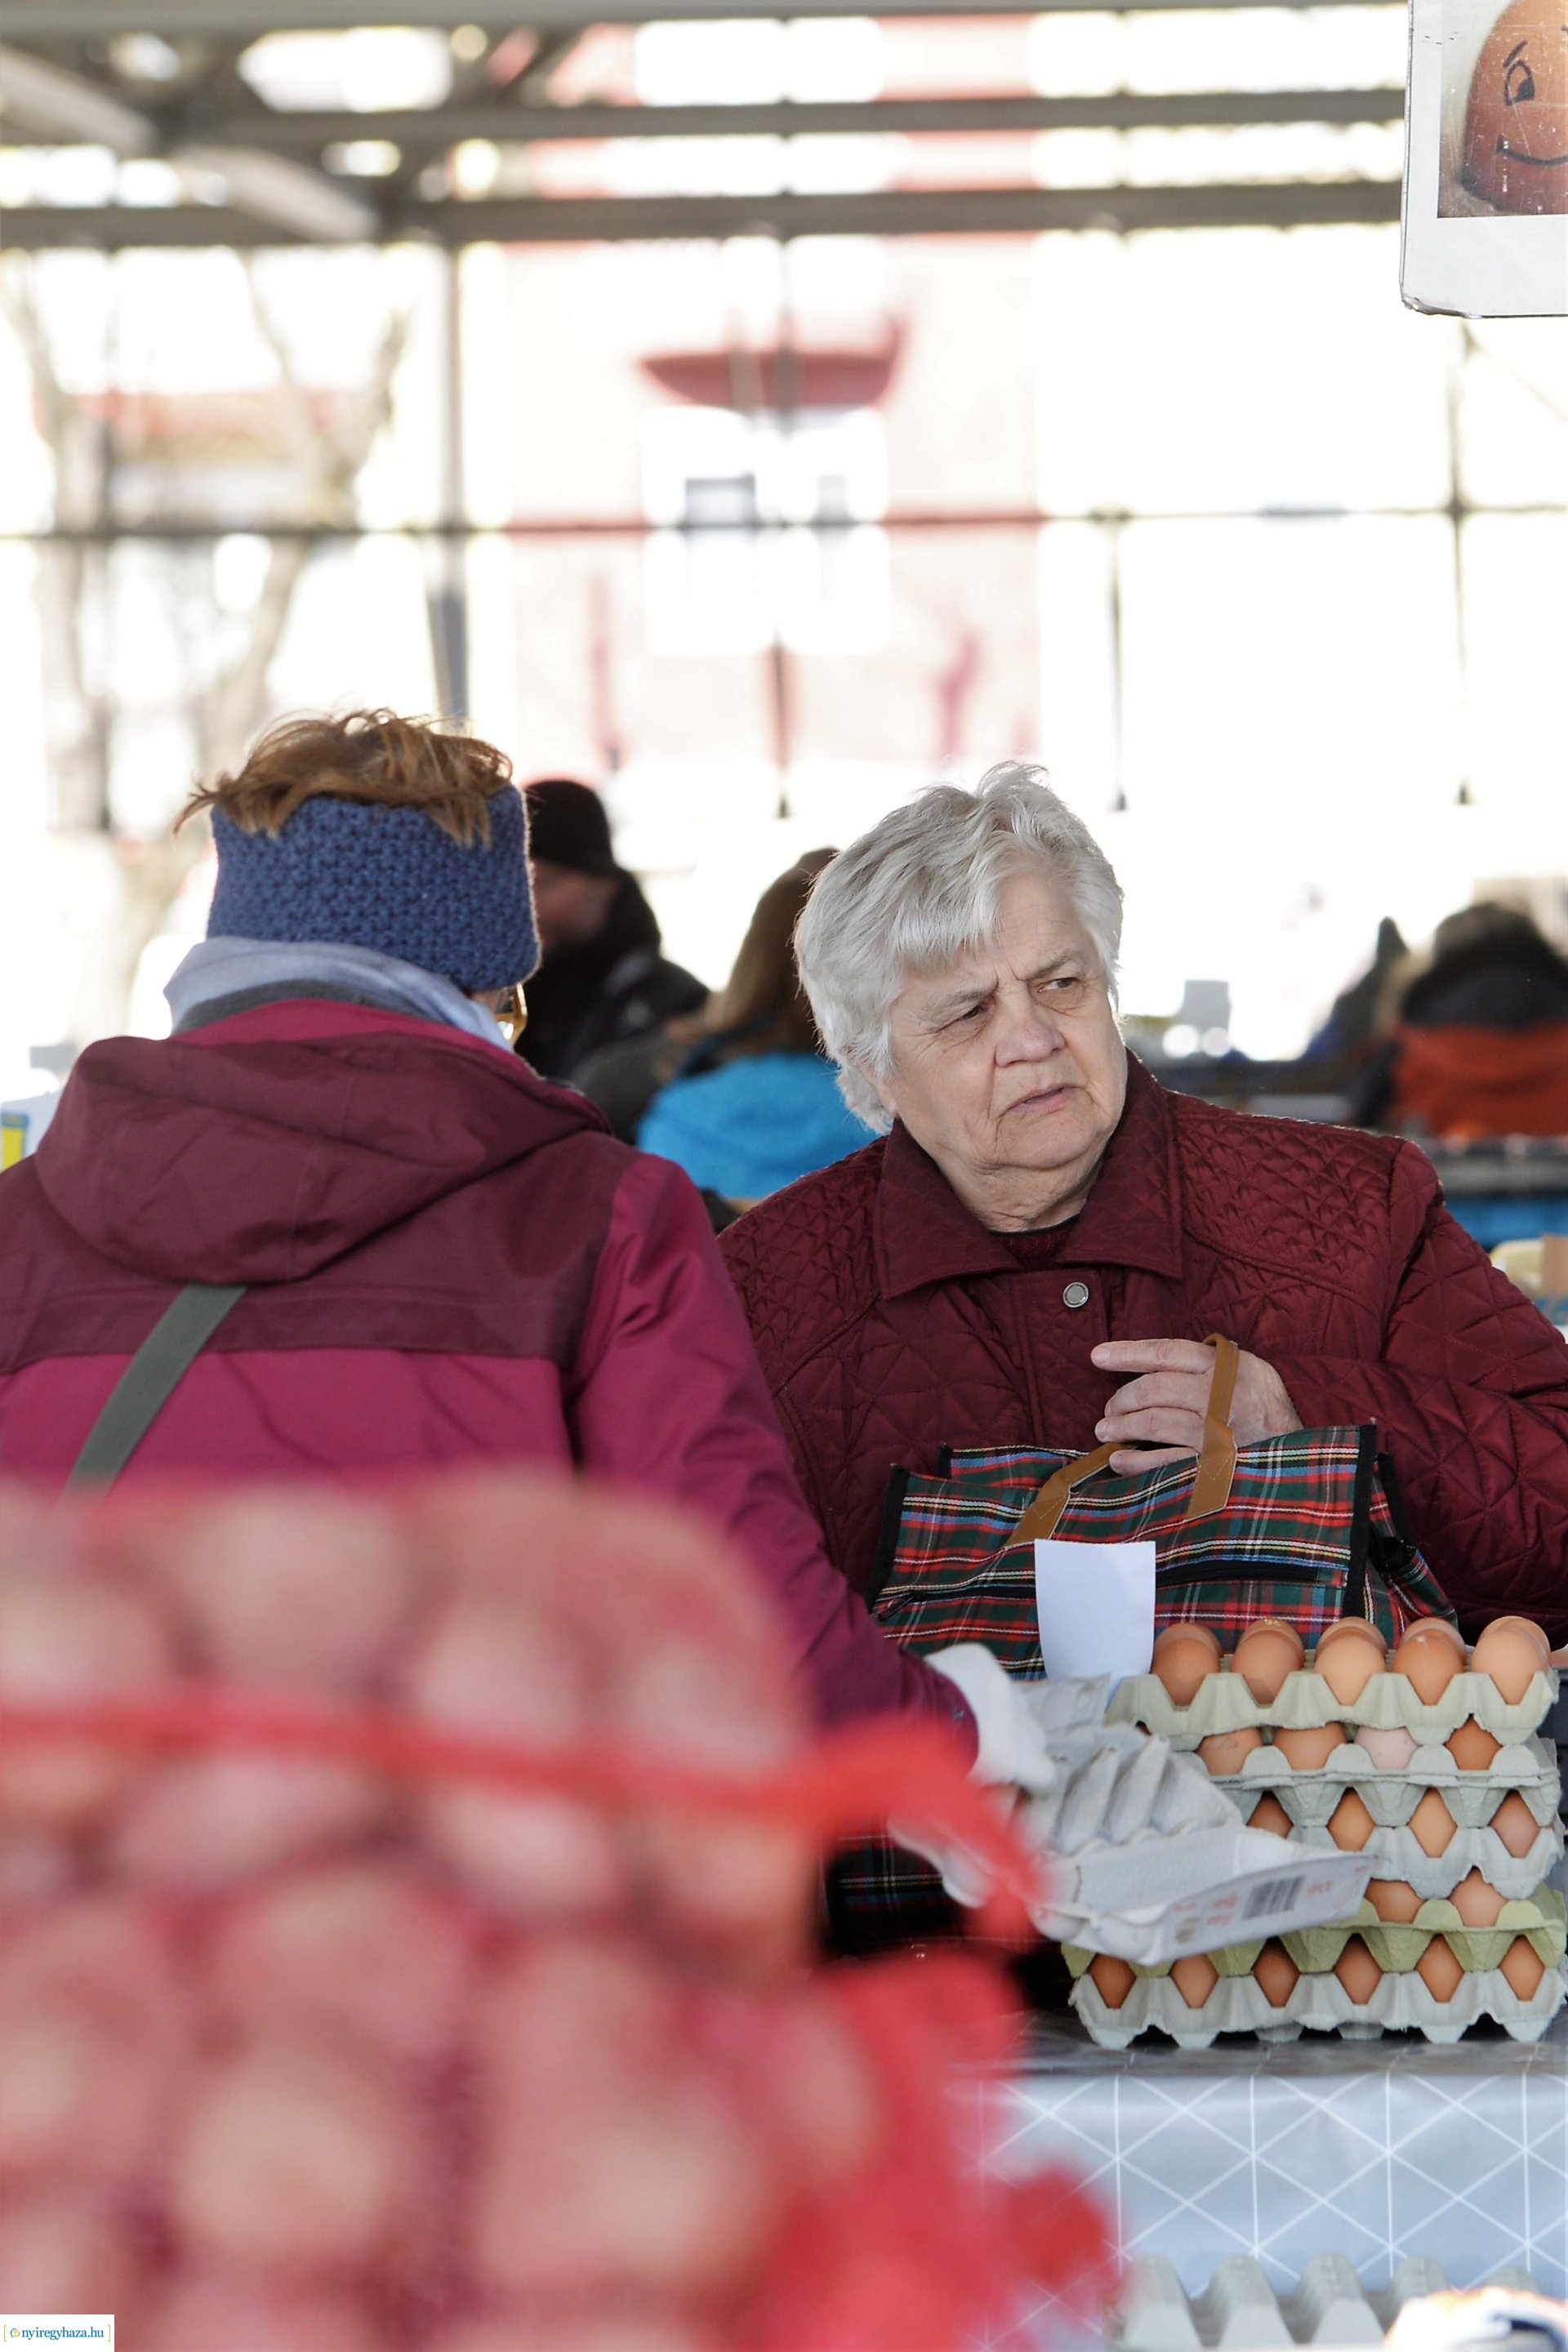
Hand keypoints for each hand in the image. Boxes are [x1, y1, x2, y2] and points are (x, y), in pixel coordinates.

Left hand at [1090, 1337, 1301, 1472]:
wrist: (1305, 1458)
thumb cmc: (1270, 1409)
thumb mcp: (1253, 1371)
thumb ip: (1212, 1362)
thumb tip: (1161, 1359)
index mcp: (1227, 1367)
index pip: (1167, 1352)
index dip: (1128, 1353)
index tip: (1097, 1355)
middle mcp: (1221, 1396)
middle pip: (1155, 1388)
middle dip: (1123, 1398)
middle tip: (1109, 1409)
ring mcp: (1216, 1433)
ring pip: (1156, 1422)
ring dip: (1122, 1427)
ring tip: (1105, 1431)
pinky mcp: (1213, 1465)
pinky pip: (1165, 1462)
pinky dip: (1136, 1461)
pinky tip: (1120, 1459)